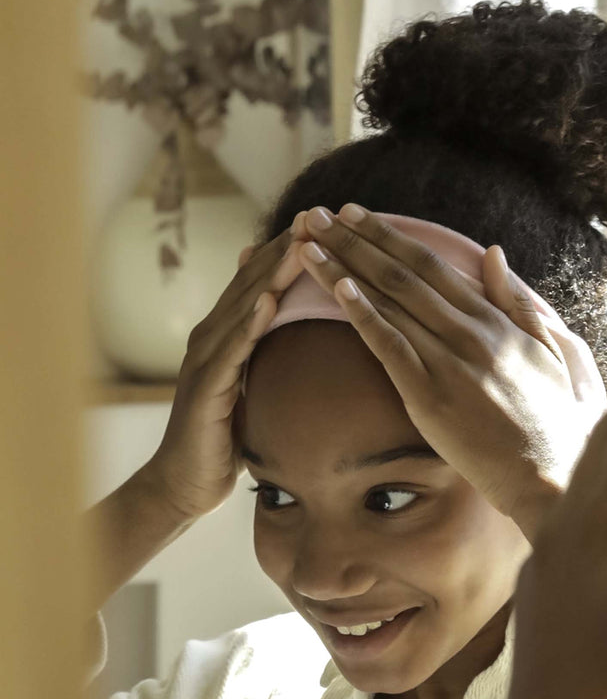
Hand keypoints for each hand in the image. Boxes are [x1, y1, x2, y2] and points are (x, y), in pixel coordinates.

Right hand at [143, 229, 301, 521]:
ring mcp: (205, 359)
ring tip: (302, 245)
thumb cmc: (228, 435)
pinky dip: (249, 324)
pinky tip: (268, 302)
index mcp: (230, 332)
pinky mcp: (204, 388)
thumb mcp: (256, 384)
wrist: (185, 484)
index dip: (292, 249)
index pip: (264, 280)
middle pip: (253, 281)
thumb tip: (299, 326)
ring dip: (272, 274)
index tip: (328, 222)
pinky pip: (230, 351)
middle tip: (318, 214)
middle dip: (286, 247)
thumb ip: (271, 352)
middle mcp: (213, 336)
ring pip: (243, 306)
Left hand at [294, 204, 595, 538]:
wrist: (553, 478)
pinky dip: (362, 315)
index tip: (359, 216)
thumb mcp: (561, 350)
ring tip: (309, 243)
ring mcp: (450, 364)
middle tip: (317, 216)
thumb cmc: (561, 423)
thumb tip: (492, 253)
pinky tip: (335, 289)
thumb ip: (522, 302)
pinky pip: (390, 347)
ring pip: (390, 303)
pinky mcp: (431, 398)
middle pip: (404, 276)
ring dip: (344, 268)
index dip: (392, 237)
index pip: (436, 266)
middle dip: (356, 241)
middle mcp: (472, 334)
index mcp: (500, 321)